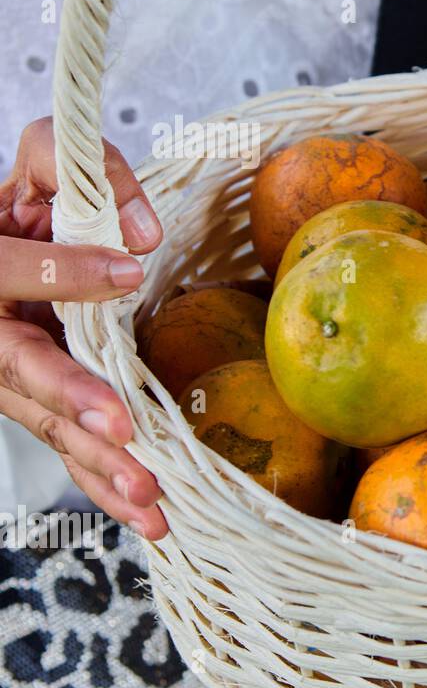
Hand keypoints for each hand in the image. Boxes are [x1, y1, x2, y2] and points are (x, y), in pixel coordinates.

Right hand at [0, 118, 167, 538]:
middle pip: (22, 367)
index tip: (132, 266)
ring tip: (148, 492)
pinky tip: (151, 520)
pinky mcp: (38, 408)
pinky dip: (107, 489)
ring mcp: (8, 380)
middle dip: (71, 397)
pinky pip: (70, 453)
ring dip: (97, 465)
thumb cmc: (23, 208)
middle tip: (118, 425)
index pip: (8, 267)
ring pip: (48, 425)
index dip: (64, 268)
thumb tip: (141, 232)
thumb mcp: (43, 167)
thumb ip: (85, 168)